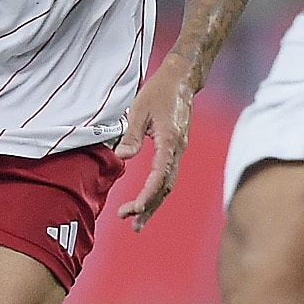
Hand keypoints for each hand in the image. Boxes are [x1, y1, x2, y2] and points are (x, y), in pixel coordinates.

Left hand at [113, 54, 201, 229]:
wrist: (181, 80)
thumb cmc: (159, 91)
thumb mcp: (139, 109)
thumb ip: (131, 135)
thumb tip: (121, 157)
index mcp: (170, 140)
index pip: (160, 175)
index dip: (148, 195)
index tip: (135, 208)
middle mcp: (178, 149)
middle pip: (165, 187)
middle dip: (149, 207)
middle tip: (131, 223)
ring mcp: (179, 150)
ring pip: (168, 184)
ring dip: (154, 203)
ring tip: (137, 221)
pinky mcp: (176, 148)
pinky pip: (168, 175)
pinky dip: (157, 191)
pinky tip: (147, 200)